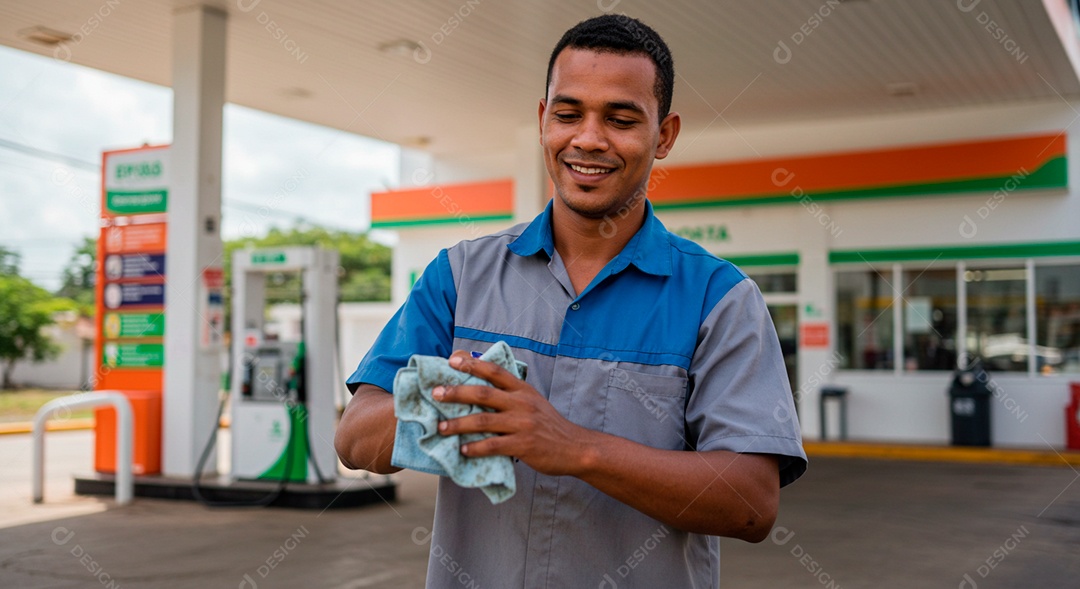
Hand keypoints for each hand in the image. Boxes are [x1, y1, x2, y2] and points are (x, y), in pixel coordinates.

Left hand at [434, 350, 593, 476]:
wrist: (575, 448)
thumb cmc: (548, 425)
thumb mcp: (533, 402)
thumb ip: (510, 393)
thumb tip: (480, 384)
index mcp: (523, 390)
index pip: (495, 371)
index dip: (472, 364)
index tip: (452, 360)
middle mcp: (522, 404)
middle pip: (483, 394)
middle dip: (456, 393)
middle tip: (436, 393)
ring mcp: (523, 425)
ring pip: (484, 421)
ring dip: (459, 424)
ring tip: (441, 427)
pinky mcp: (524, 445)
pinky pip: (494, 446)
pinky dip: (476, 448)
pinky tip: (463, 450)